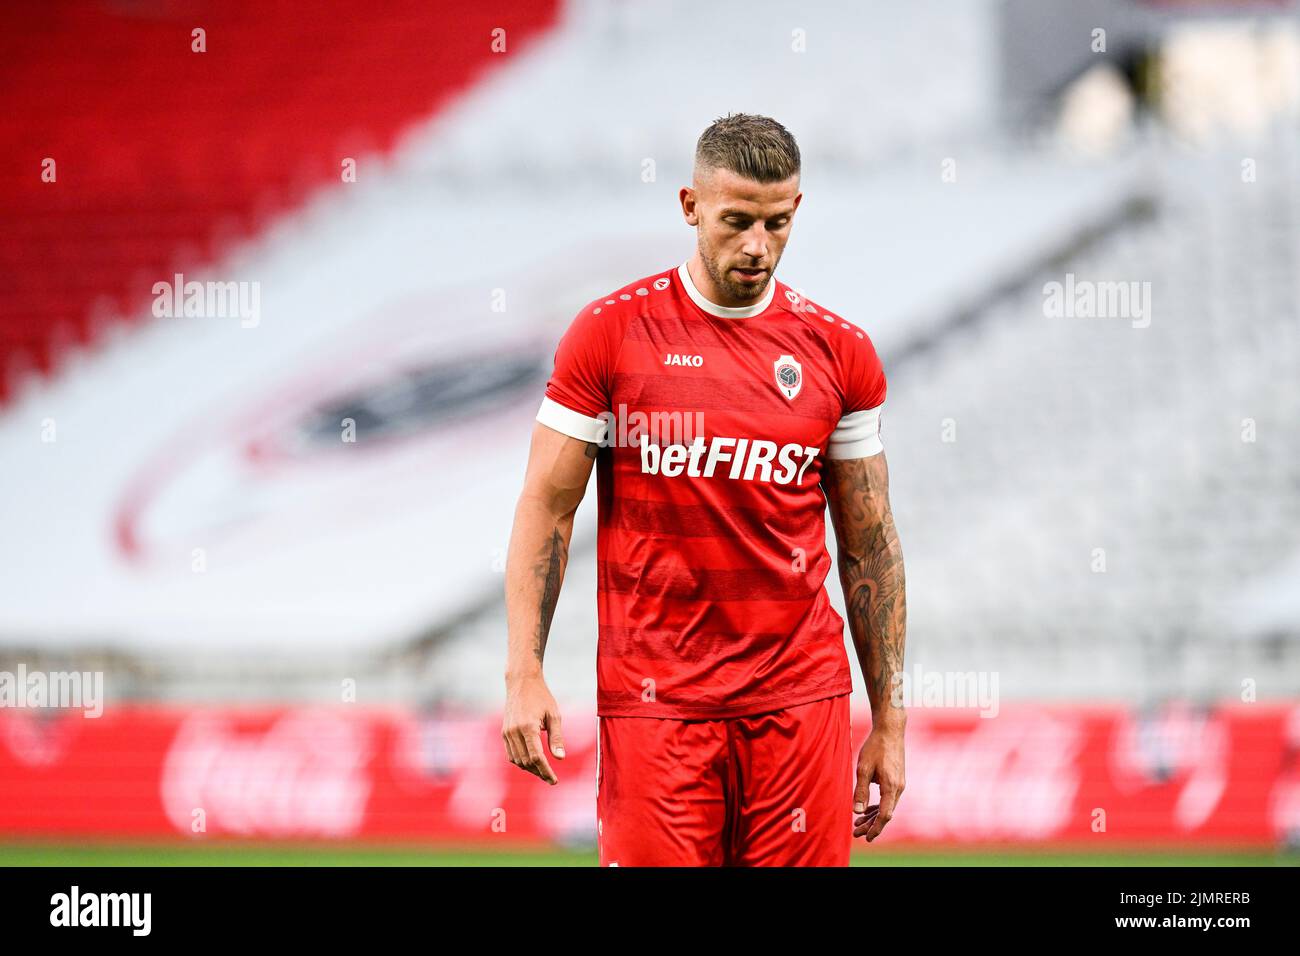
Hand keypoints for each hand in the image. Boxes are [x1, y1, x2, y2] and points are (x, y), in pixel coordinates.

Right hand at [502, 673, 564, 784]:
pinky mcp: (504, 732)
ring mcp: (507, 732)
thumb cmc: (541, 697)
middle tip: (551, 778)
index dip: (545, 771)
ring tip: (543, 772)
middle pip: (526, 761)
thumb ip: (557, 738)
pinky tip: (531, 763)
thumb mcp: (554, 715)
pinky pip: (511, 754)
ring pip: (517, 760)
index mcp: (528, 727)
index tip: (554, 780)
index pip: (536, 757)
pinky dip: (521, 761)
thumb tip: (560, 758)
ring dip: (530, 769)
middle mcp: (514, 732)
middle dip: (539, 772)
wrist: (521, 682)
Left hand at [852, 721, 904, 841]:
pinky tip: (867, 810)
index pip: (885, 815)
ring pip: (887, 806)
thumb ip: (861, 791)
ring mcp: (900, 784)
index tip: (866, 838)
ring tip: (858, 823)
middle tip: (856, 833)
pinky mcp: (897, 779)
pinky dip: (878, 806)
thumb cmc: (875, 747)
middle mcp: (899, 788)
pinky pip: (889, 798)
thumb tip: (857, 811)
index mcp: (891, 787)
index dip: (876, 828)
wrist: (890, 730)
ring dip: (873, 816)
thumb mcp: (863, 768)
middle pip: (886, 813)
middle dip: (871, 825)